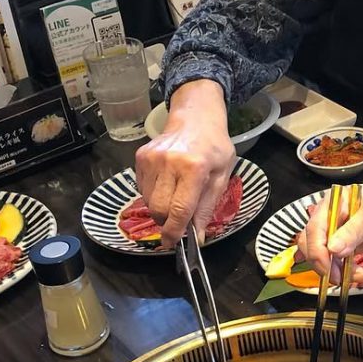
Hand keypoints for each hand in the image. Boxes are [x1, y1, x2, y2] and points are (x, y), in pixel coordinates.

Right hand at [135, 80, 235, 247]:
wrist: (195, 117)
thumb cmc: (214, 147)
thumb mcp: (222, 175)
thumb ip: (207, 206)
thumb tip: (196, 236)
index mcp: (194, 168)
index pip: (179, 209)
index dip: (175, 232)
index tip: (173, 245)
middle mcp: (169, 163)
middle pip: (159, 209)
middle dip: (167, 222)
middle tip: (178, 222)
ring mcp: (151, 159)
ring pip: (149, 201)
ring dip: (161, 208)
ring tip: (176, 196)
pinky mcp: (140, 157)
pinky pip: (143, 188)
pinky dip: (154, 194)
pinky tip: (167, 183)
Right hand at [297, 183, 362, 279]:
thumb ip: (353, 231)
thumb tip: (333, 249)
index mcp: (331, 204)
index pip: (314, 229)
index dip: (317, 251)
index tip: (327, 269)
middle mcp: (327, 219)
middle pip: (313, 246)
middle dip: (327, 265)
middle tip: (341, 278)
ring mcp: (333, 234)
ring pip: (325, 260)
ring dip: (341, 272)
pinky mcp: (341, 248)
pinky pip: (338, 265)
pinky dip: (349, 274)